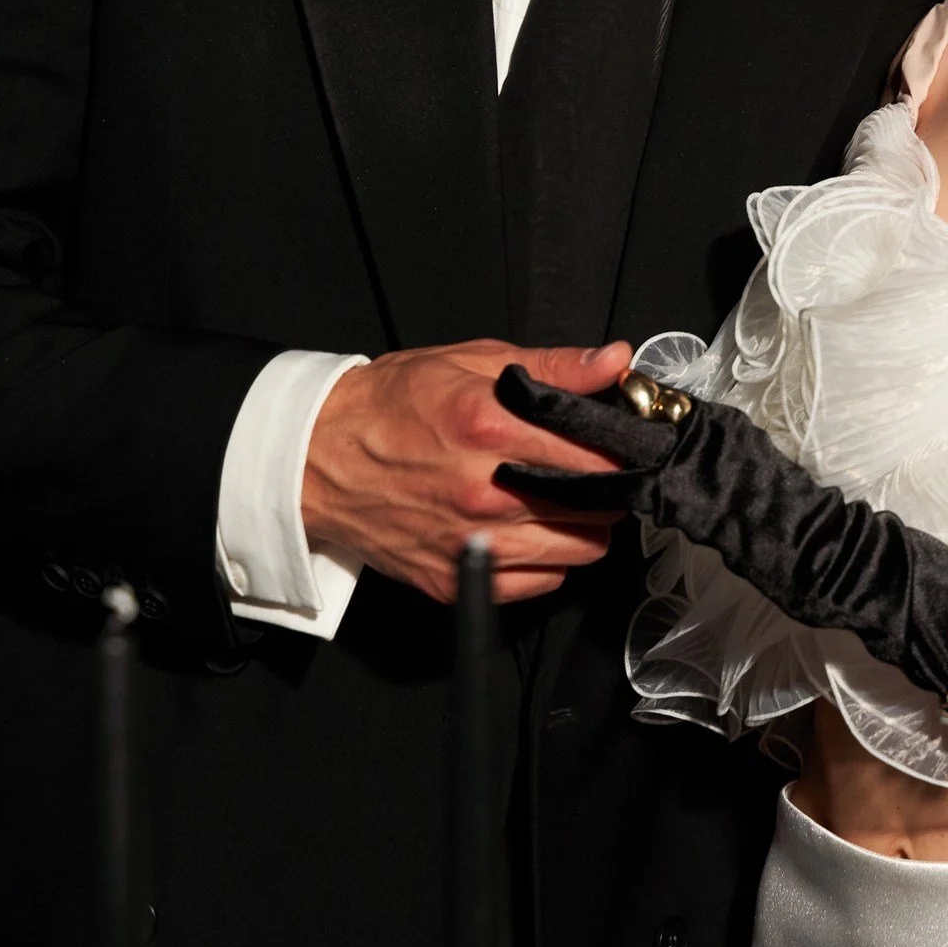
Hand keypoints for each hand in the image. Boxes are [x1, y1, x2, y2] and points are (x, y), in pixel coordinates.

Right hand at [301, 339, 630, 604]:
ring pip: (576, 553)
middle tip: (600, 473)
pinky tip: (534, 533)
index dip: (625, 451)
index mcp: (490, 430)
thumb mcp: (470, 362)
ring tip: (569, 502)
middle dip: (611, 490)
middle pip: (596, 509)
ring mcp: (469, 543)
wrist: (317, 457)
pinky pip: (538, 585)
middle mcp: (483, 493)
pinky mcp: (454, 579)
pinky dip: (549, 563)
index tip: (630, 446)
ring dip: (586, 528)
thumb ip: (551, 366)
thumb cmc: (390, 404)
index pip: (596, 456)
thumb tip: (614, 361)